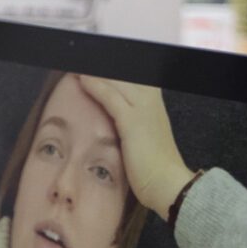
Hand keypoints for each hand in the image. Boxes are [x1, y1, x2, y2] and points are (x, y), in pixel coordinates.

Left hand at [74, 74, 194, 220]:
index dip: (114, 73)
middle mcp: (152, 104)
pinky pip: (113, 98)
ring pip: (118, 83)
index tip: (94, 67)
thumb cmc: (152, 169)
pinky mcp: (135, 122)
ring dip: (97, 74)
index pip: (133, 80)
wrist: (169, 186)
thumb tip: (108, 120)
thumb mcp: (140, 140)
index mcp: (154, 107)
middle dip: (105, 70)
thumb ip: (127, 126)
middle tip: (82, 61)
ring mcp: (145, 111)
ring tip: (78, 67)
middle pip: (125, 77)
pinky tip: (83, 80)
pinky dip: (97, 87)